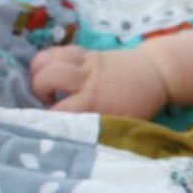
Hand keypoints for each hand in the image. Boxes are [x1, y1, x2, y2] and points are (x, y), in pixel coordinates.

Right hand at [29, 45, 169, 117]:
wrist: (155, 74)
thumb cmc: (137, 104)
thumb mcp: (123, 123)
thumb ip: (100, 130)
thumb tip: (77, 142)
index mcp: (96, 102)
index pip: (60, 110)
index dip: (47, 117)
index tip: (45, 123)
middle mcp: (87, 81)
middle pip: (48, 76)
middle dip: (37, 89)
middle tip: (44, 100)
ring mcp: (86, 63)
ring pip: (48, 59)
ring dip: (36, 71)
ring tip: (42, 84)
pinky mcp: (86, 52)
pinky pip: (58, 50)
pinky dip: (47, 60)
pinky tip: (50, 71)